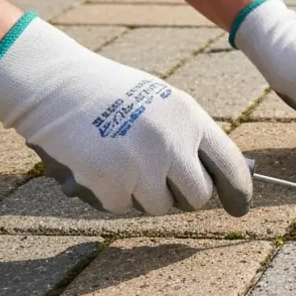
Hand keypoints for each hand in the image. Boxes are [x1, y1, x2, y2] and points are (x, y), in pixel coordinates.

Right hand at [0, 15, 252, 215]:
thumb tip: (220, 177)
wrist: (56, 87)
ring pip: (159, 206)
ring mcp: (142, 166)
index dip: (238, 191)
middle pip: (198, 196)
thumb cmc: (112, 96)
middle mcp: (172, 143)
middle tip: (161, 182)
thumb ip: (189, 137)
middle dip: (183, 197)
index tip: (239, 208)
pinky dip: (112, 195)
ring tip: (121, 162)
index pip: (230, 164)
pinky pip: (123, 207)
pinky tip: (99, 165)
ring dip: (143, 195)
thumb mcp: (163, 105)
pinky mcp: (111, 185)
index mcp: (189, 118)